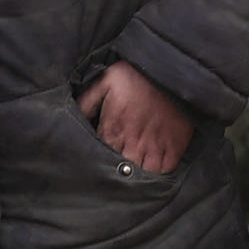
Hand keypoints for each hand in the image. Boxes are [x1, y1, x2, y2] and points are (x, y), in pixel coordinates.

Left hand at [76, 61, 191, 173]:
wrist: (168, 70)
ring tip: (134, 177)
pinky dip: (158, 176)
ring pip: (143, 176)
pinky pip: (165, 172)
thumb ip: (86, 103)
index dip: (99, 163)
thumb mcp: (103, 82)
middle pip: (121, 174)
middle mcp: (132, 144)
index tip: (99, 163)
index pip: (101, 159)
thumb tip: (73, 117)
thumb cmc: (134, 76)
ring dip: (137, 178)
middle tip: (116, 174)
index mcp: (112, 132)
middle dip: (117, 176)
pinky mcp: (174, 147)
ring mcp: (155, 147)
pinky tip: (152, 172)